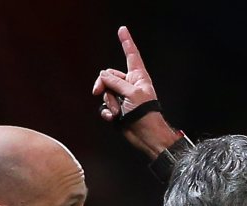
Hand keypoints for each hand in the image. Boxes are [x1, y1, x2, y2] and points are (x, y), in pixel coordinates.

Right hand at [92, 26, 181, 157]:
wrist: (146, 135)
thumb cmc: (146, 114)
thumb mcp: (132, 93)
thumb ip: (115, 82)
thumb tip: (102, 77)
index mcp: (138, 77)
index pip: (131, 55)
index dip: (126, 42)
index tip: (122, 30)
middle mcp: (129, 85)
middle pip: (108, 76)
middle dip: (104, 85)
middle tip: (99, 92)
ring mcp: (122, 97)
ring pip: (105, 92)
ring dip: (108, 102)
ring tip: (117, 111)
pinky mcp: (117, 109)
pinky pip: (105, 105)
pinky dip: (106, 112)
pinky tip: (112, 118)